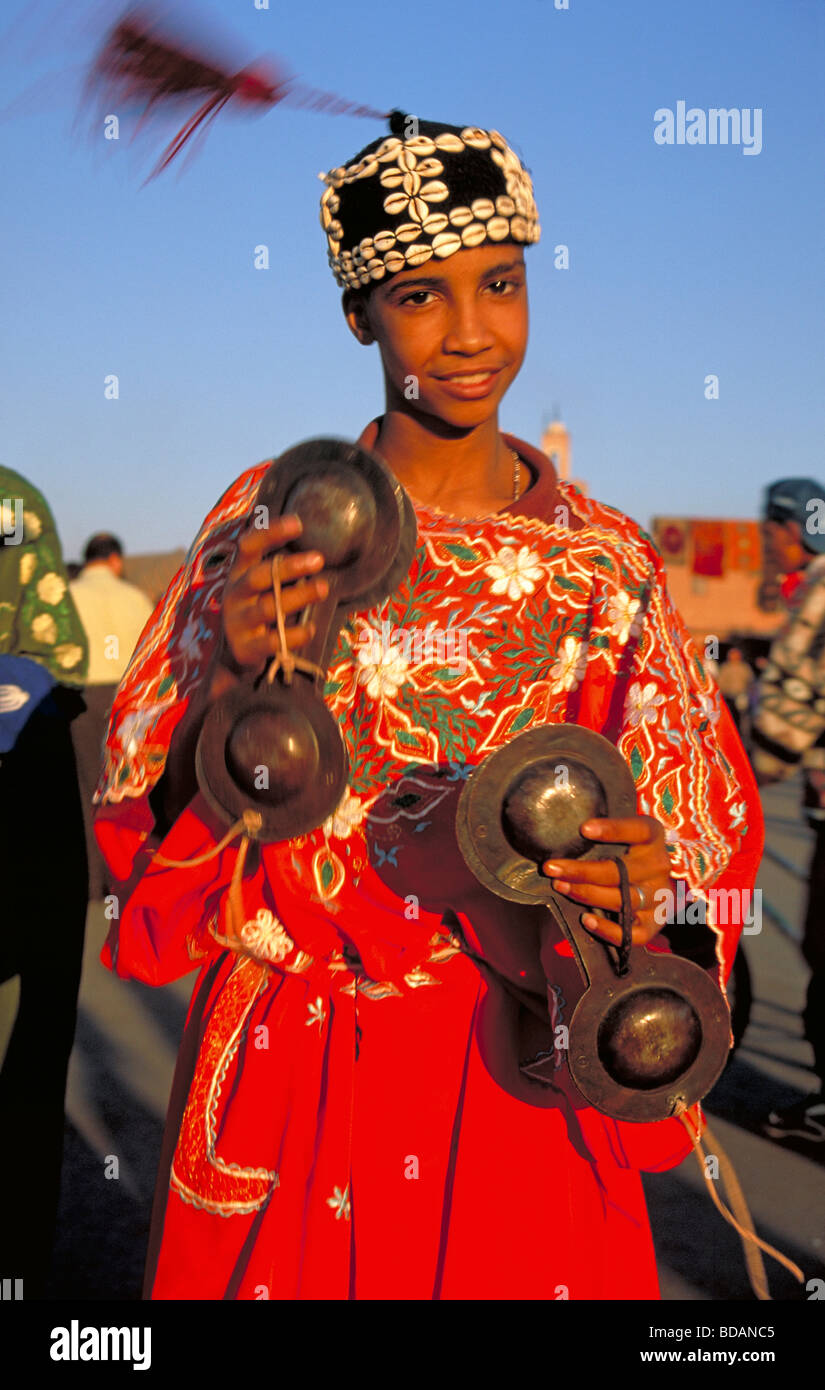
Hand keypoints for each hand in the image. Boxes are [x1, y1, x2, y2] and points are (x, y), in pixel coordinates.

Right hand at [220, 514, 327, 672]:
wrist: (235, 655)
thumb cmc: (257, 610)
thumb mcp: (260, 586)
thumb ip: (277, 568)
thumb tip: (313, 546)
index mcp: (239, 573)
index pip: (248, 546)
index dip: (270, 533)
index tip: (298, 523)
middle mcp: (234, 595)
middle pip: (258, 576)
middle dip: (289, 567)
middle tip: (319, 559)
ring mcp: (237, 622)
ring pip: (267, 607)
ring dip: (298, 596)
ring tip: (323, 588)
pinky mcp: (245, 648)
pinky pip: (272, 641)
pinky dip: (295, 634)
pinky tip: (311, 628)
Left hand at [542, 815, 672, 947]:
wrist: (665, 880)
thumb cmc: (633, 852)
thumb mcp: (627, 835)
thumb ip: (605, 833)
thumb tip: (564, 832)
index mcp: (653, 839)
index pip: (638, 830)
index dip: (613, 829)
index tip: (584, 829)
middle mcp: (659, 867)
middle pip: (621, 872)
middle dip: (582, 871)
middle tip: (551, 868)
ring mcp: (660, 897)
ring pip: (624, 900)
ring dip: (588, 895)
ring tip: (561, 887)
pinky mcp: (656, 922)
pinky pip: (635, 934)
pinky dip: (610, 930)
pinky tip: (587, 920)